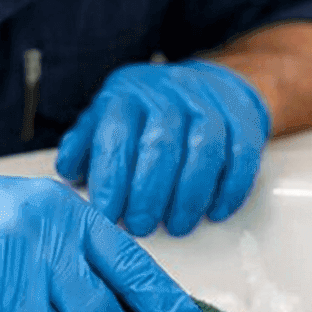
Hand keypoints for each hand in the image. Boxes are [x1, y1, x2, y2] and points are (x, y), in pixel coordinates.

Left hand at [55, 60, 270, 236]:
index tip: (107, 216)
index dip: (111, 179)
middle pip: (161, 144)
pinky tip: (215, 212)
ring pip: (203, 149)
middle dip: (149, 193)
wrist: (210, 84)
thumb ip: (87, 142)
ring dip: (189, 195)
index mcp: (128, 94)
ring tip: (177, 226)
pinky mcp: (244, 119)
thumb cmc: (151, 113)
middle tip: (141, 227)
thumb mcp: (110, 116)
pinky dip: (230, 188)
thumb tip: (67, 171)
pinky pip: (241, 155)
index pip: (116, 136)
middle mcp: (169, 93)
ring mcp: (209, 103)